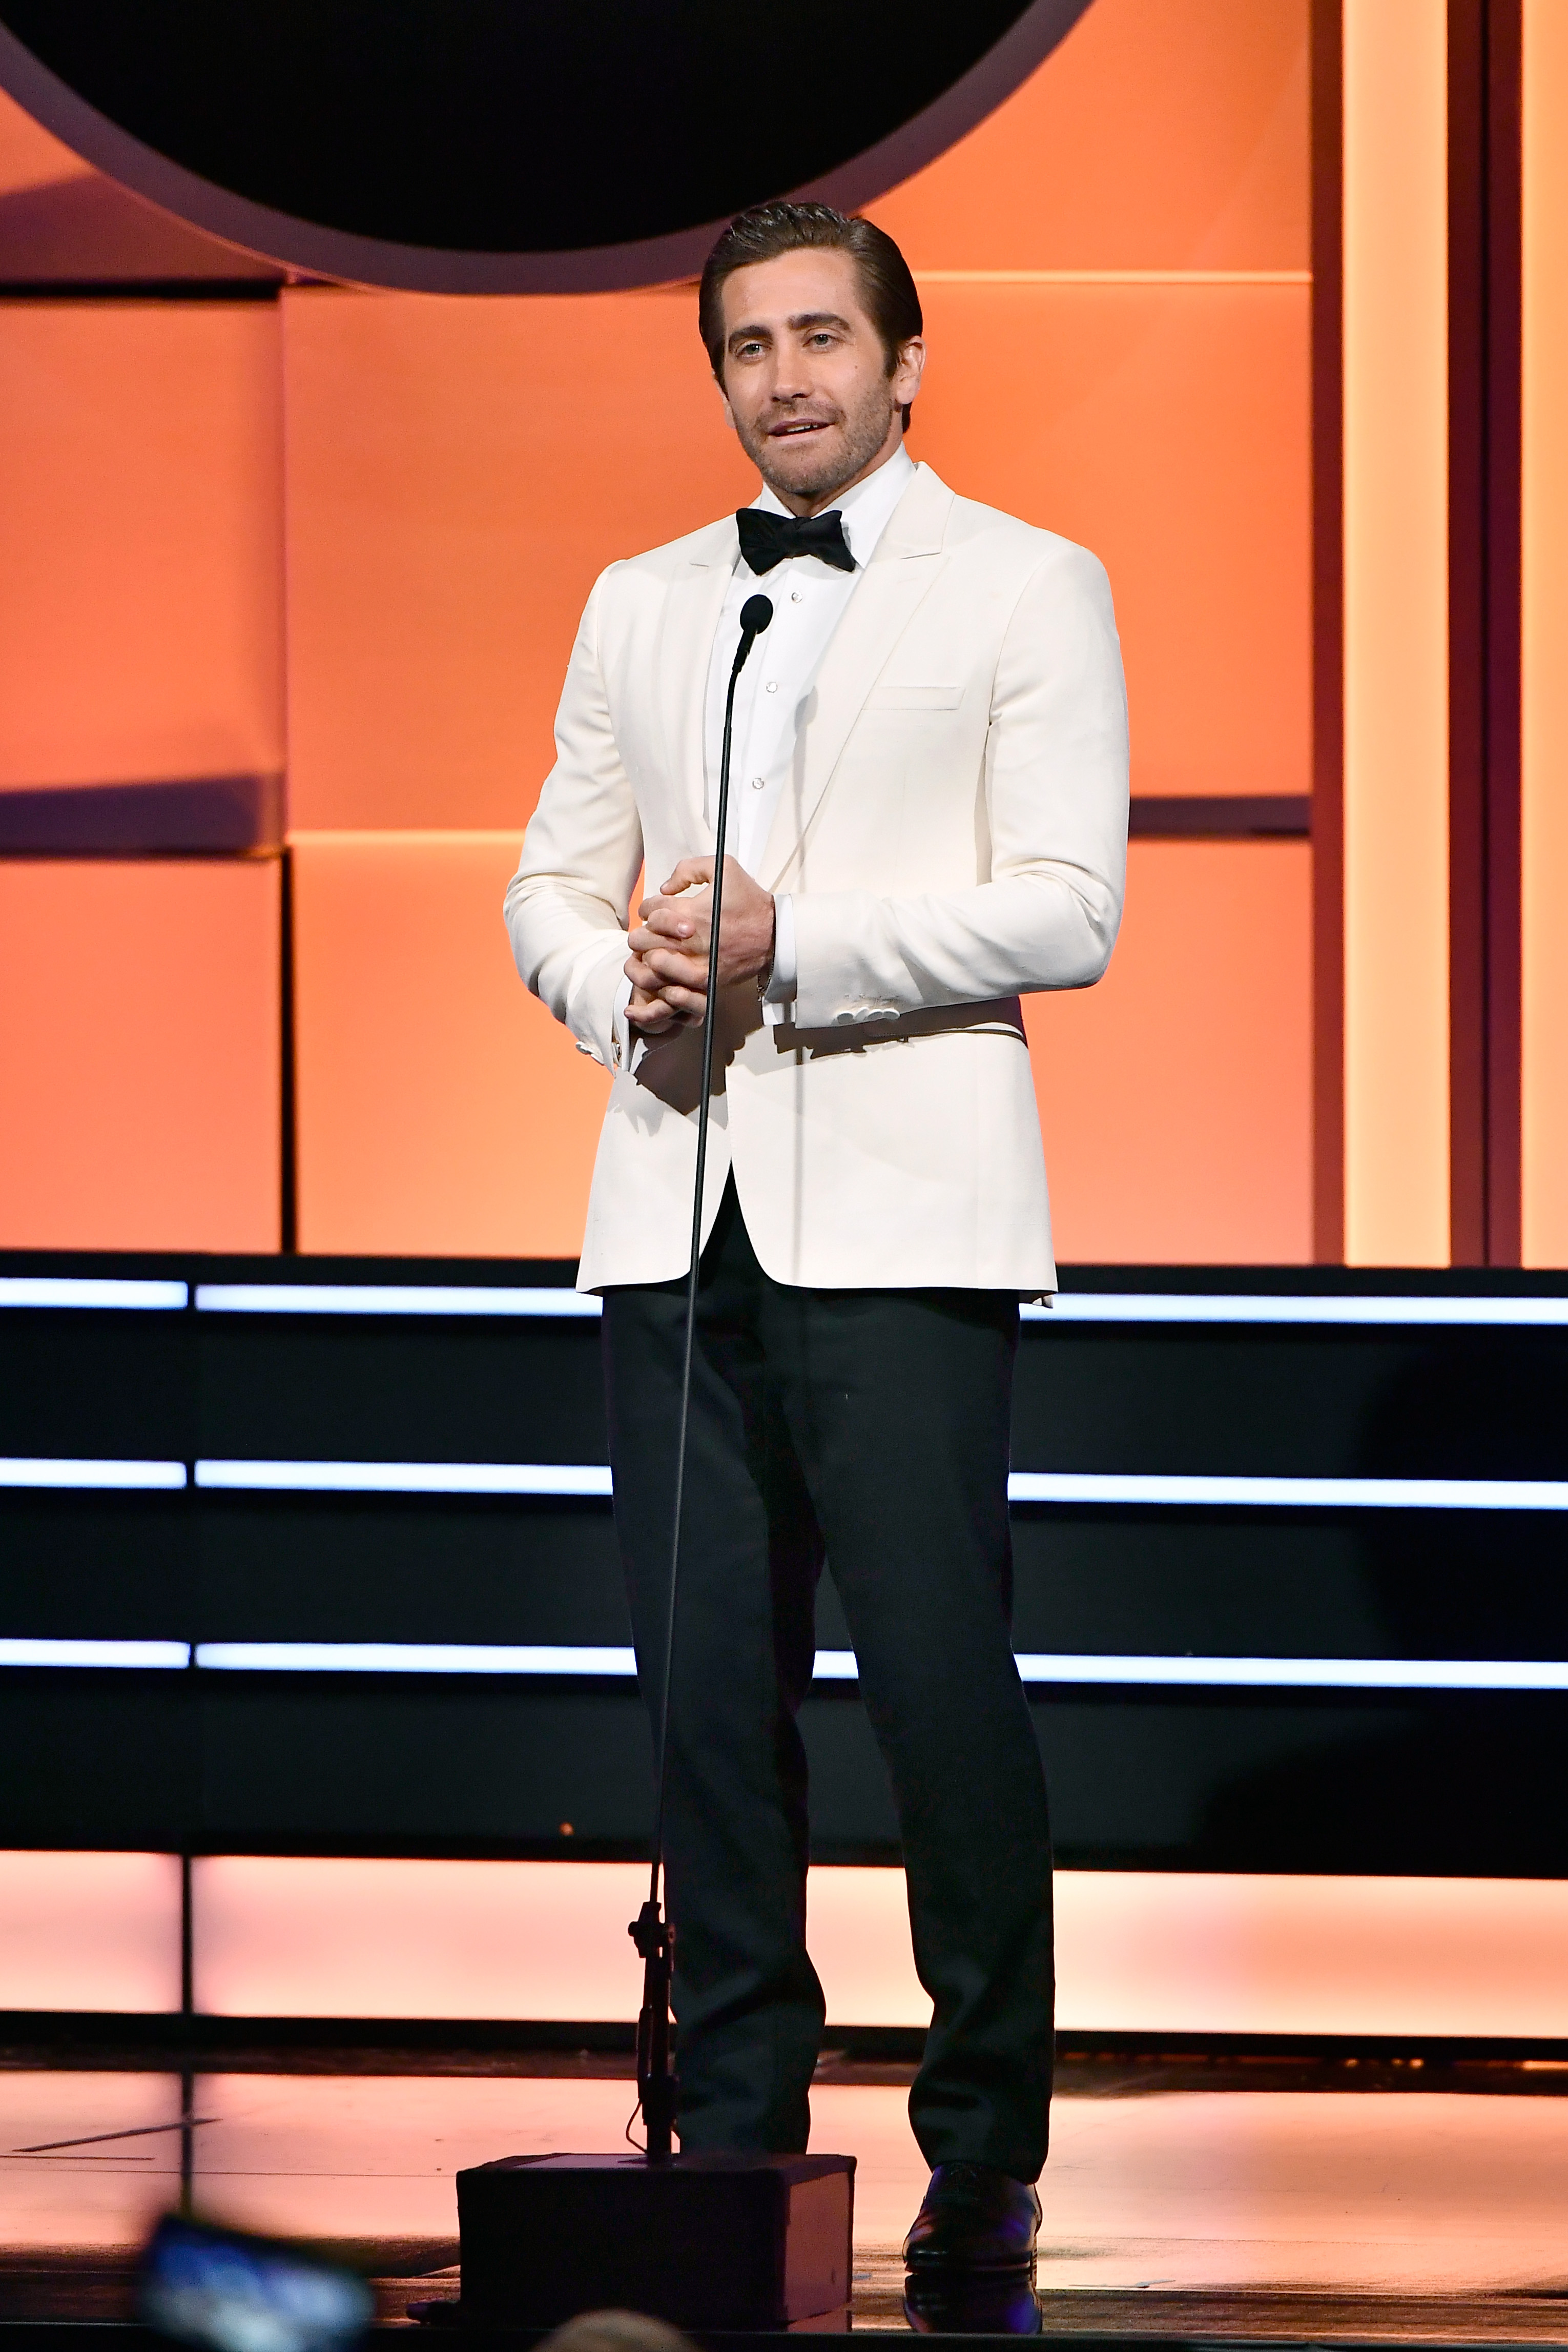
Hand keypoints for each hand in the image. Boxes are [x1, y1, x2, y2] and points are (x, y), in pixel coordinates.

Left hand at [624, 856, 774, 1030]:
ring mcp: (696, 963)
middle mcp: (690, 939)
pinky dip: (663, 980)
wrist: (775, 934)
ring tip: (655, 951)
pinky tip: (666, 972)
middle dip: (643, 933)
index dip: (648, 908)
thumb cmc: (749, 901)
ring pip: (651, 965)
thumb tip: (665, 888)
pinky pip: (671, 987)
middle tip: (651, 932)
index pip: (649, 910)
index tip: (657, 910)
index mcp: (690, 911)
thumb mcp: (723, 868)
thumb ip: (688, 869)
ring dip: (648, 956)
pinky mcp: (705, 981)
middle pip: (642, 939)